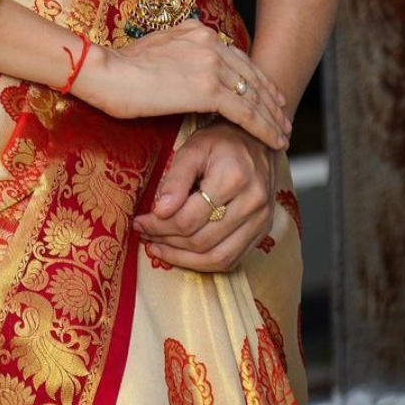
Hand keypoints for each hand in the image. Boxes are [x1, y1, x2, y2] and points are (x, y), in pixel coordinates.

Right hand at [74, 20, 292, 150]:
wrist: (104, 72)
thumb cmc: (118, 67)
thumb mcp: (154, 49)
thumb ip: (177, 54)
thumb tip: (184, 66)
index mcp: (197, 31)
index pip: (237, 58)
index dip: (256, 79)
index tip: (268, 96)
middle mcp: (209, 42)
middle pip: (251, 74)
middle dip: (269, 99)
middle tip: (283, 117)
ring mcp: (210, 64)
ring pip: (253, 95)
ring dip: (272, 117)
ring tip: (283, 134)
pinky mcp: (207, 89)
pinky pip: (245, 112)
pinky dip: (263, 127)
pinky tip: (274, 139)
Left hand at [131, 119, 277, 271]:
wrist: (256, 141)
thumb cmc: (220, 142)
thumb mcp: (193, 149)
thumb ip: (175, 179)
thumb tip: (159, 212)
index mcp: (234, 178)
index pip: (189, 218)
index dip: (159, 225)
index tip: (140, 222)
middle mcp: (252, 203)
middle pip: (202, 241)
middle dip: (167, 242)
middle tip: (146, 234)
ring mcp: (261, 221)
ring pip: (217, 258)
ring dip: (183, 259)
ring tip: (159, 248)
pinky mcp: (263, 231)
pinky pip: (232, 260)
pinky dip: (204, 263)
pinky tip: (183, 254)